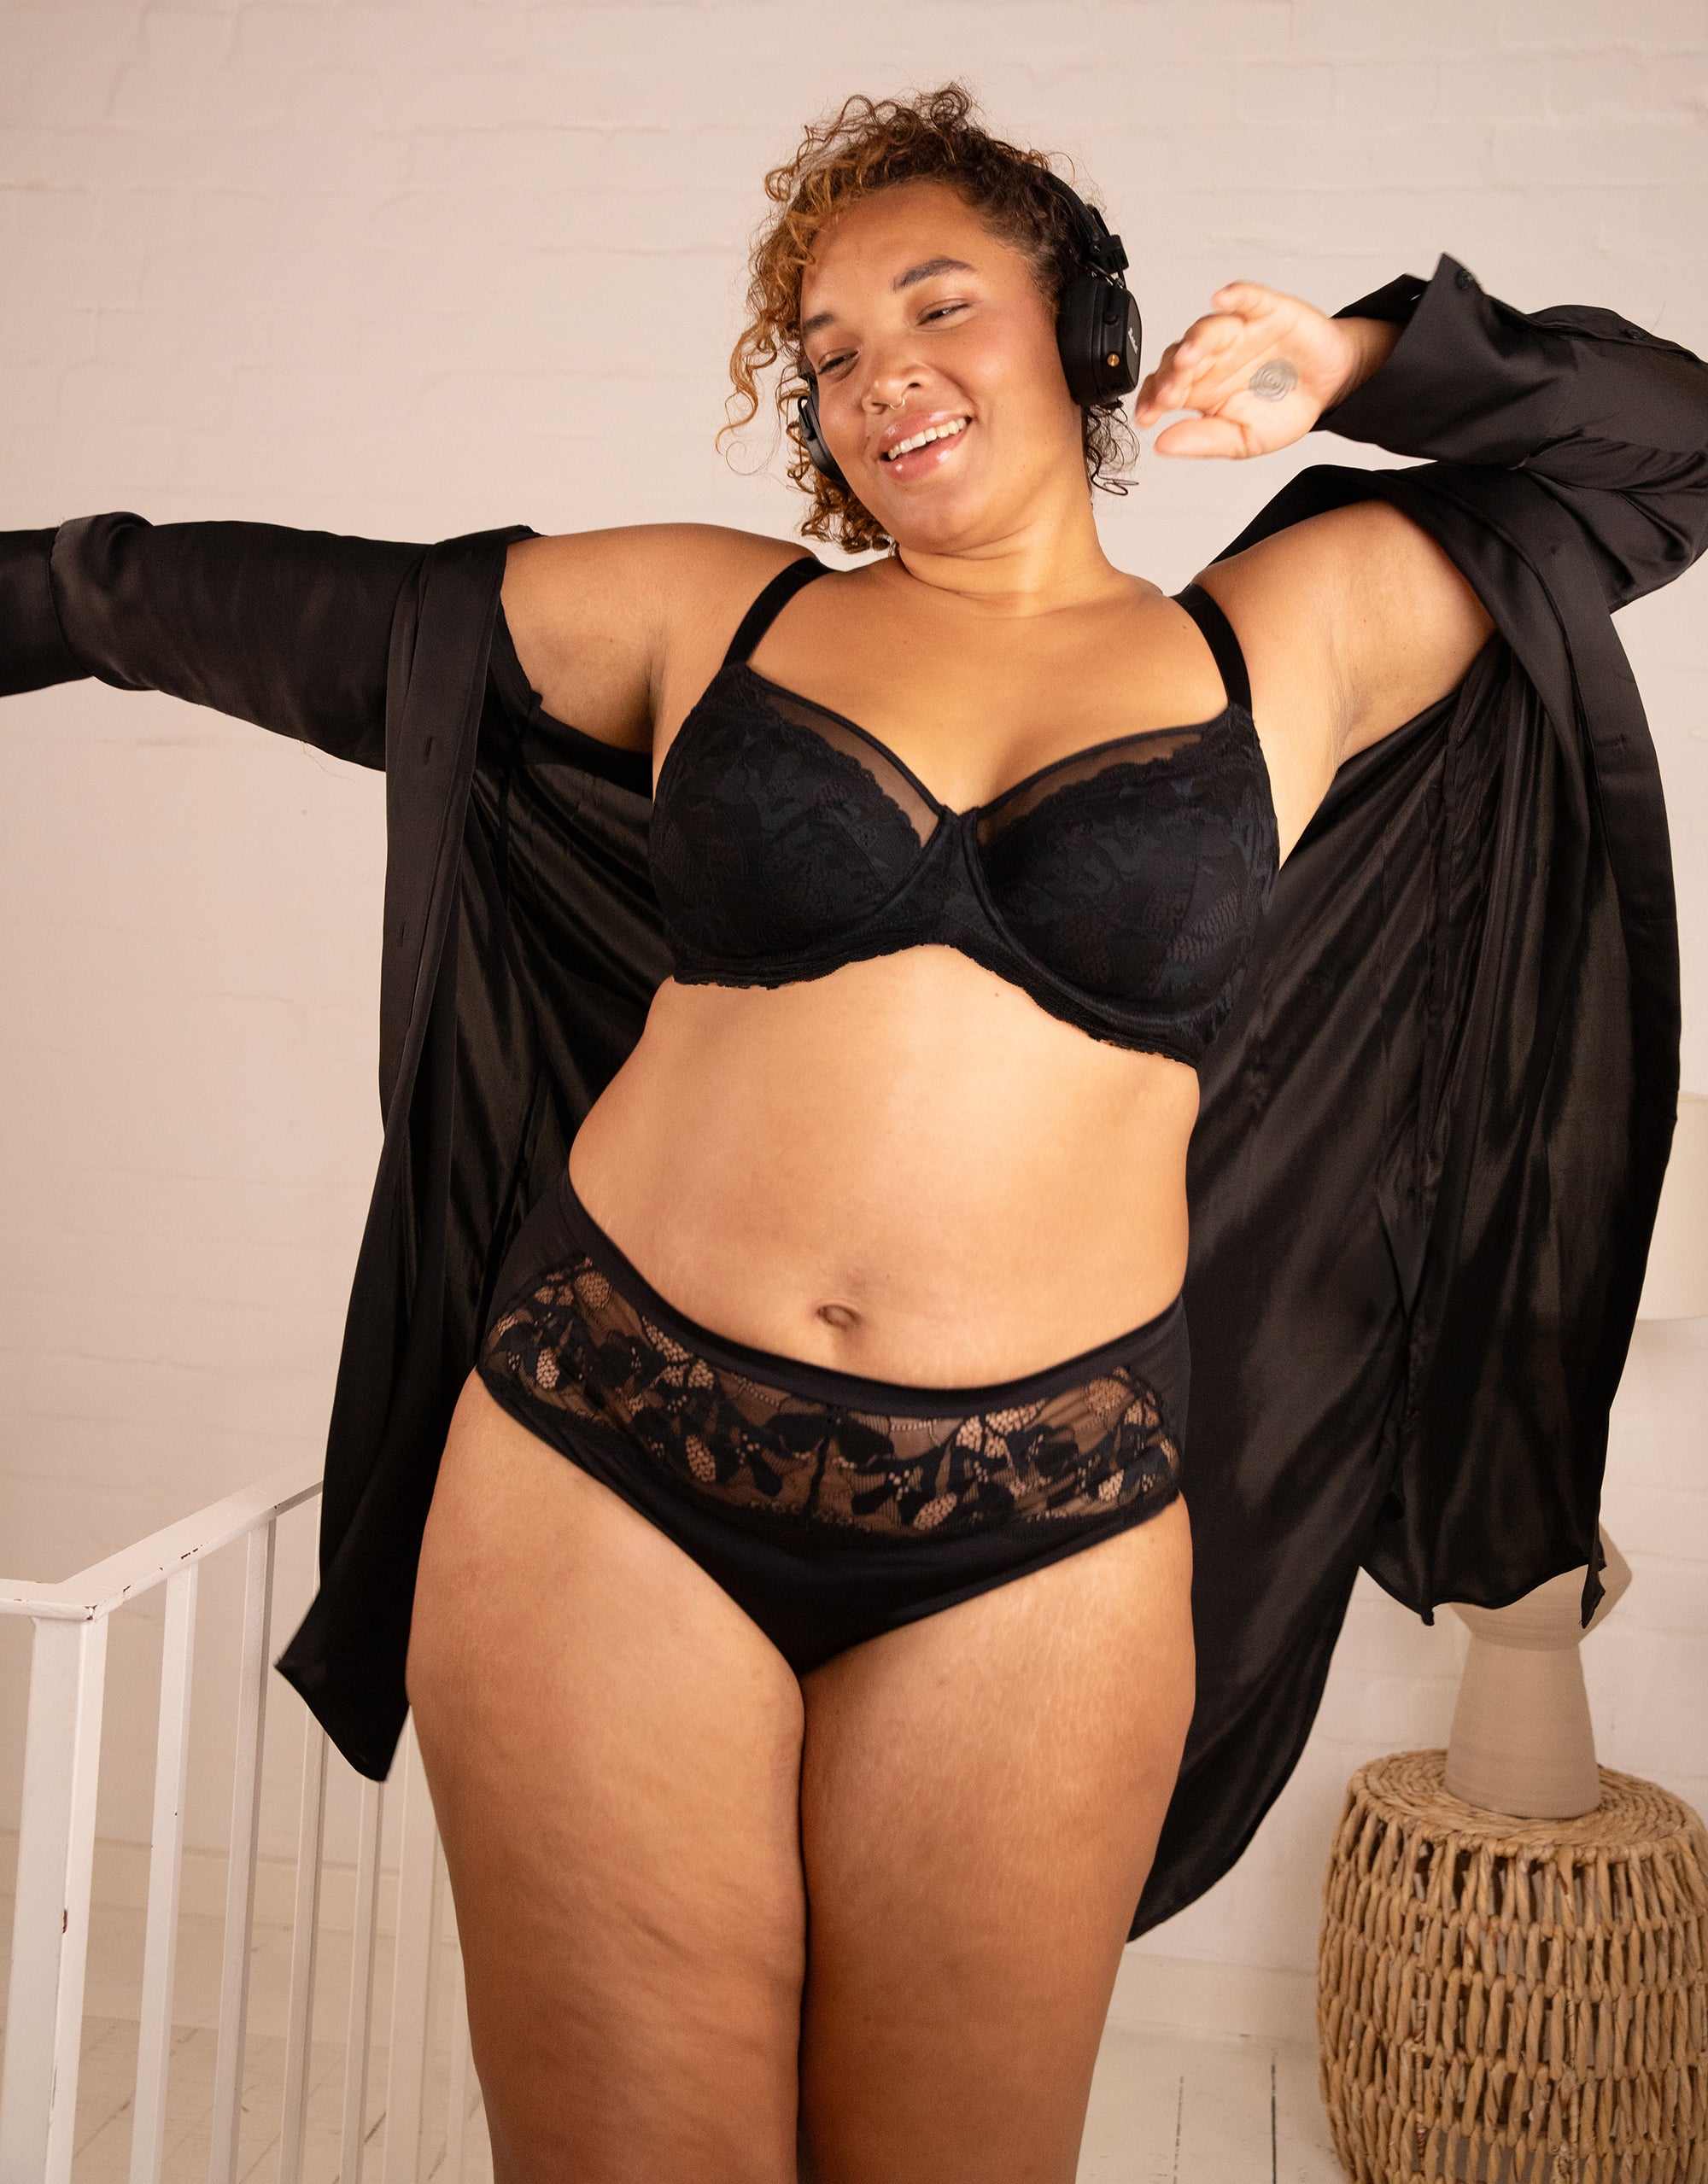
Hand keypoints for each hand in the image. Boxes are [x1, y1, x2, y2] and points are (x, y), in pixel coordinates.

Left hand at [1131, 282, 1368, 459]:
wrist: (1332, 387)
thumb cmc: (1285, 409)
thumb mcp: (1244, 439)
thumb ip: (1205, 440)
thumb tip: (1163, 445)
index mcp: (1201, 389)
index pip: (1165, 388)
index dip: (1152, 400)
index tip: (1147, 417)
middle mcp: (1213, 357)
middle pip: (1180, 357)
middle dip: (1171, 375)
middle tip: (1169, 394)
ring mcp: (1238, 332)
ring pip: (1208, 329)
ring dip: (1196, 341)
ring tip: (1188, 357)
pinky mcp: (1266, 311)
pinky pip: (1248, 297)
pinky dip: (1236, 294)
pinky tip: (1223, 297)